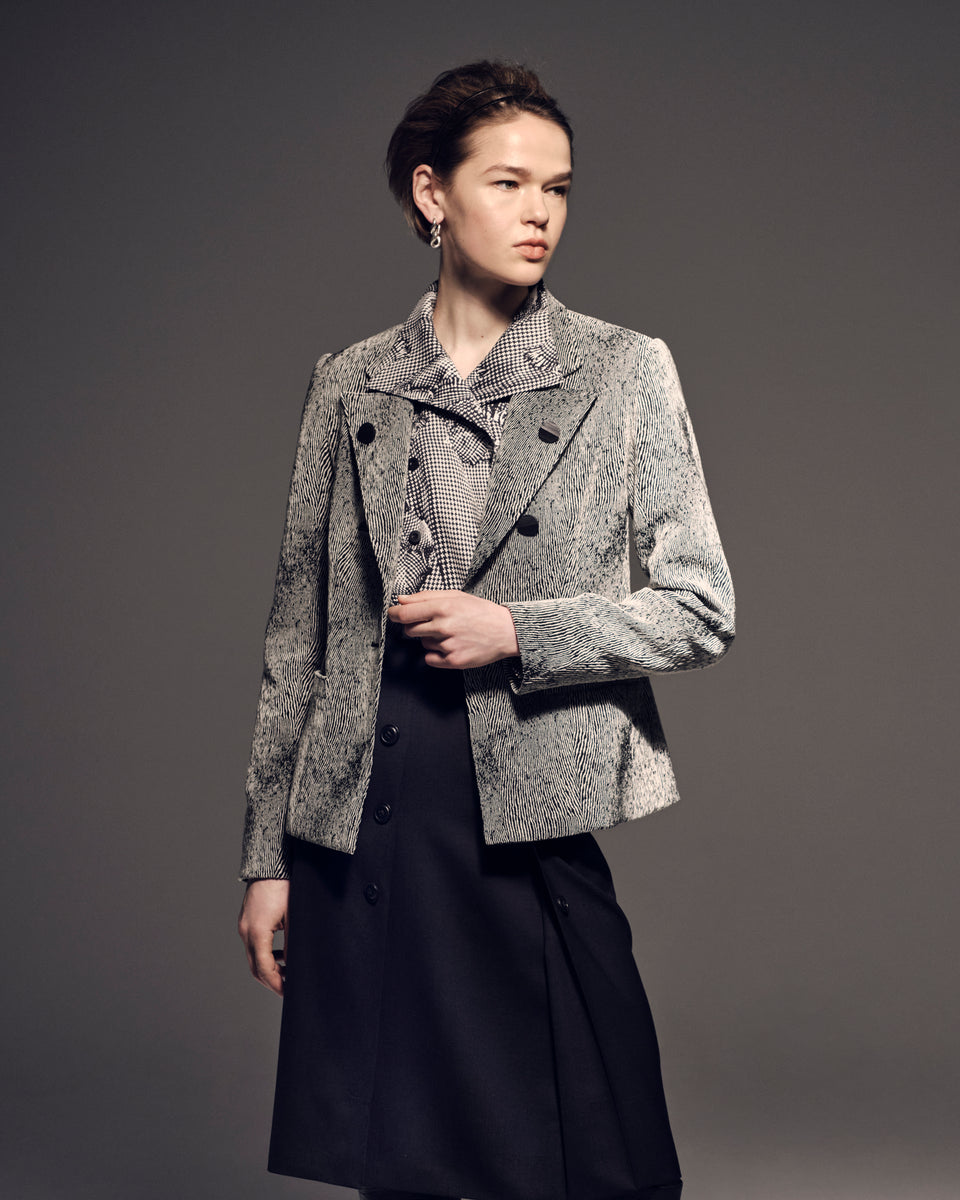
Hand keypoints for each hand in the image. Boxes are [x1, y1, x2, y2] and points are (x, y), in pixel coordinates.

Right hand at [238, 878, 288, 996]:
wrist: (271, 864)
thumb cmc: (284, 886)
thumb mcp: (294, 916)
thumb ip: (293, 943)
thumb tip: (296, 964)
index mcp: (257, 932)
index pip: (264, 968)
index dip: (276, 984)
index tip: (288, 993)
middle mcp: (246, 931)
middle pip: (255, 967)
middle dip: (271, 981)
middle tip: (289, 989)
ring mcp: (244, 926)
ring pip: (253, 957)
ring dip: (269, 968)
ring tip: (288, 973)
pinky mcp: (247, 920)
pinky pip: (254, 945)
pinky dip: (266, 955)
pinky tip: (281, 954)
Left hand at [387, 590, 519, 668]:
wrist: (506, 631)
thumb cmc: (480, 611)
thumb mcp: (455, 596)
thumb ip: (426, 596)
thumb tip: (401, 599)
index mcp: (443, 607)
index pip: (405, 613)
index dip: (394, 614)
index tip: (392, 614)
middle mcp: (444, 626)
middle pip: (410, 630)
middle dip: (415, 627)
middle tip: (433, 624)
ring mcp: (448, 645)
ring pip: (422, 644)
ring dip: (430, 639)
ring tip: (451, 634)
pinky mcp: (453, 661)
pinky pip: (430, 658)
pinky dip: (436, 654)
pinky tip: (451, 646)